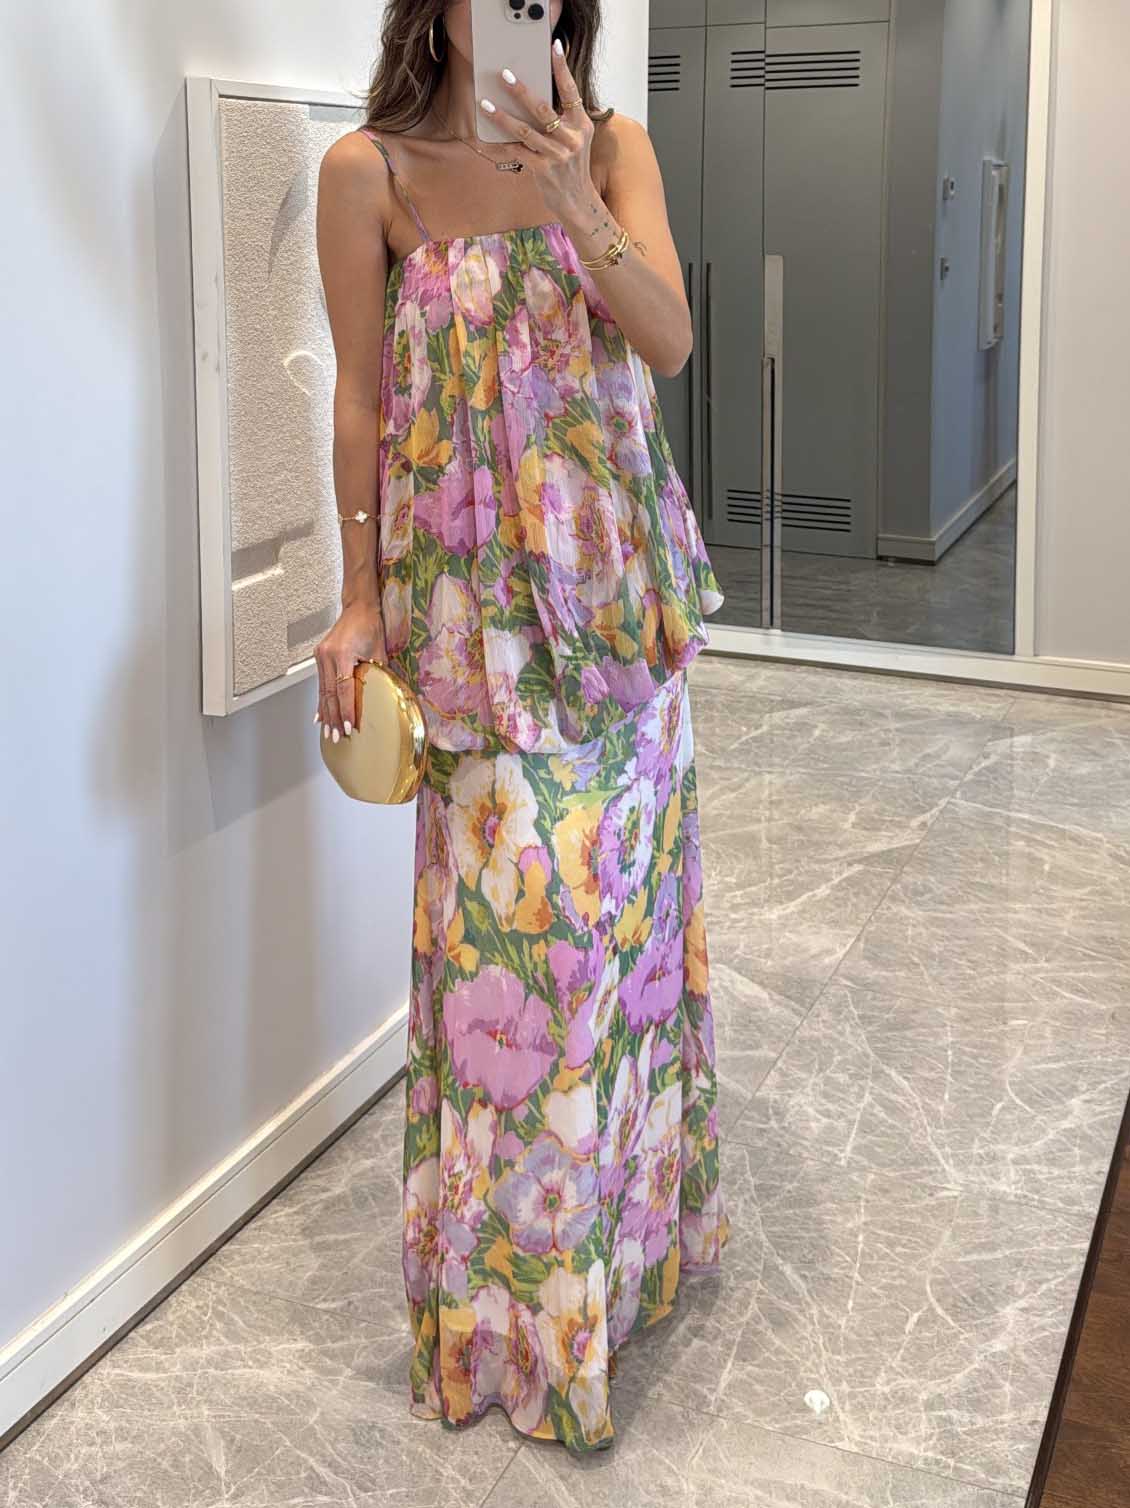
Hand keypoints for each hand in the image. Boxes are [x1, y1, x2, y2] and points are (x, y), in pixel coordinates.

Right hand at [313, 599, 385, 740]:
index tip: (348, 727)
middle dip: (333, 718)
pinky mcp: (320, 657)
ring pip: (323, 691)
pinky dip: (321, 701)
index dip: (346, 710)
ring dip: (326, 713)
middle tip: (335, 737)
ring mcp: (321, 656)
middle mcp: (327, 655)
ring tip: (327, 732)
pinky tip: (319, 716)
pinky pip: (320, 684)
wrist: (358, 608)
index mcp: (342, 653)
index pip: (344, 688)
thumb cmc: (370, 626)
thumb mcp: (378, 652)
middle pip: (329, 694)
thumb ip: (377, 675)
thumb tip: (383, 699)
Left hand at [480, 41, 594, 220]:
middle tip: (505, 74)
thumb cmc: (571, 164)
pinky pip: (517, 152)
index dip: (562, 68)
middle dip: (521, 91)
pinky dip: (501, 144)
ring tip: (486, 104)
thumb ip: (562, 118)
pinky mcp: (543, 170)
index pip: (571, 91)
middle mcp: (571, 138)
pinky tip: (486, 137)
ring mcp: (557, 156)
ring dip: (502, 117)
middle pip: (542, 110)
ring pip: (525, 131)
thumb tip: (532, 95)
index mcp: (581, 125)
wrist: (577, 200)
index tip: (554, 47)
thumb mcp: (575, 138)